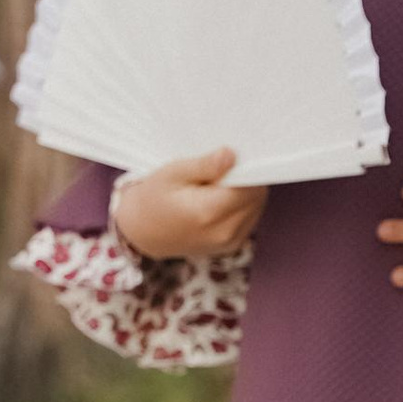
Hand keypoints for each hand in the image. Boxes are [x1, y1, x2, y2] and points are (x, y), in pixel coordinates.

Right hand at [111, 146, 268, 261]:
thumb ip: (204, 165)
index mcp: (209, 212)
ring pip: (258, 206)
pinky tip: (219, 201)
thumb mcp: (173, 173)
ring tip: (215, 189)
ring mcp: (231, 242)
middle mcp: (224, 232)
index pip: (250, 184)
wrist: (144, 231)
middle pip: (257, 196)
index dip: (244, 168)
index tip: (229, 160)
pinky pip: (251, 218)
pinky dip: (241, 206)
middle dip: (244, 180)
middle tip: (218, 174)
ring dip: (244, 193)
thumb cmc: (155, 197)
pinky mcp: (233, 246)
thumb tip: (231, 155)